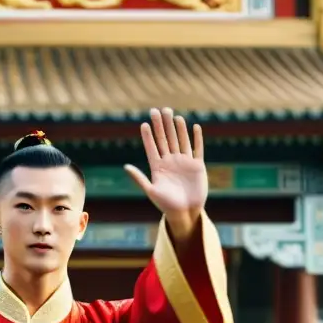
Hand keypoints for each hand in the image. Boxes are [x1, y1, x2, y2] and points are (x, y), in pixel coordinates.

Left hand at [124, 107, 206, 236]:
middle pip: (165, 139)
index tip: (144, 124)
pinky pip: (197, 149)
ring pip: (180, 141)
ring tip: (174, 115)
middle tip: (158, 110)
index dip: (148, 136)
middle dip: (162, 125)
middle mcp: (170, 162)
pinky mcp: (197, 166)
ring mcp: (184, 162)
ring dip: (177, 128)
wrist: (185, 213)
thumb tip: (125, 166)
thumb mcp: (151, 191)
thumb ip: (139, 178)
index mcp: (158, 167)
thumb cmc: (166, 205)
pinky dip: (196, 138)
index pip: (152, 147)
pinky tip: (194, 127)